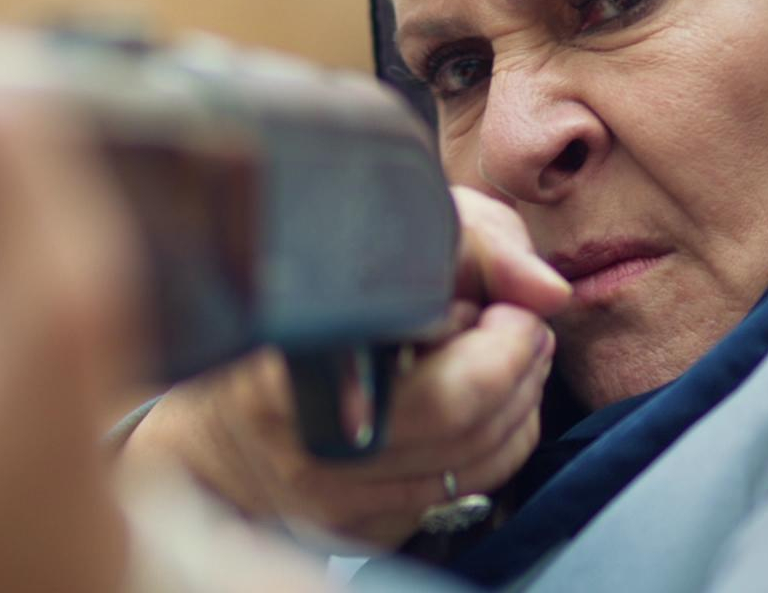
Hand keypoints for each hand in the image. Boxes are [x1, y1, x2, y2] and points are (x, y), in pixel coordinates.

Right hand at [123, 186, 568, 549]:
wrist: (217, 410)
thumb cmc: (306, 304)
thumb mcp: (388, 239)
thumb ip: (477, 248)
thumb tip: (549, 292)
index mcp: (314, 363)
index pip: (455, 385)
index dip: (504, 340)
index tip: (507, 303)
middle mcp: (318, 443)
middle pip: (472, 427)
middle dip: (522, 368)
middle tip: (524, 325)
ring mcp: (336, 496)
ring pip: (477, 467)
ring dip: (519, 408)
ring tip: (511, 358)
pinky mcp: (355, 528)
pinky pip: (457, 496)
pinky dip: (491, 449)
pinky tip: (481, 406)